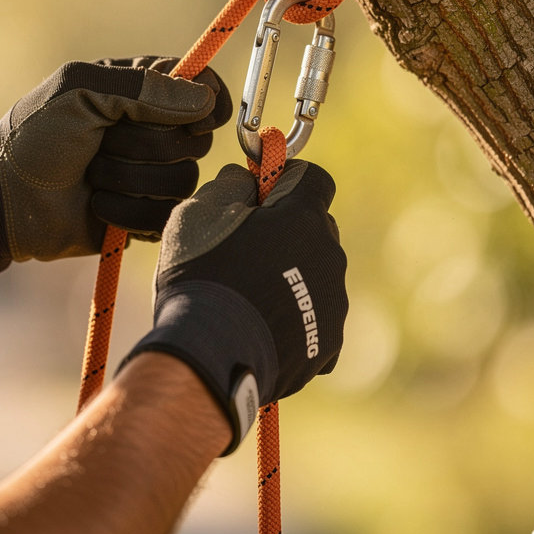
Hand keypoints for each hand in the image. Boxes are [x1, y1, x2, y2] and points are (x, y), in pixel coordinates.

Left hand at [0, 57, 231, 287]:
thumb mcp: (78, 91)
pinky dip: (126, 211)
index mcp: (143, 90)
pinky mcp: (146, 215)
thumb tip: (204, 100)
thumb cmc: (33, 138)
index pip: (204, 90)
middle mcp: (155, 130)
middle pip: (195, 140)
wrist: (3, 201)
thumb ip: (142, 88)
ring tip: (91, 177)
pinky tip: (96, 205)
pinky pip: (166, 217)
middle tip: (101, 144)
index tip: (192, 116)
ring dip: (129, 180)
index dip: (207, 103)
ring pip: (183, 180)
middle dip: (144, 145)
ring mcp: (153, 175)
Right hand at [124, 159, 347, 452]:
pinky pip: (316, 317)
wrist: (212, 355)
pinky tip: (262, 327)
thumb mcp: (198, 214)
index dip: (286, 181)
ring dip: (292, 275)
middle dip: (288, 231)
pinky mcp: (329, 341)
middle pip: (316, 228)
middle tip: (246, 249)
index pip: (314, 179)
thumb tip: (245, 178)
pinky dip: (295, 317)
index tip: (259, 196)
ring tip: (249, 297)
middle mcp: (330, 255)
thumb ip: (230, 185)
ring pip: (317, 274)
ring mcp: (334, 301)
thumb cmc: (203, 277)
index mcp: (304, 217)